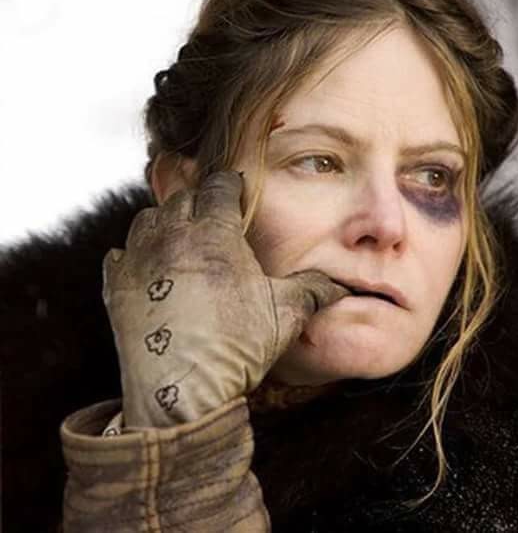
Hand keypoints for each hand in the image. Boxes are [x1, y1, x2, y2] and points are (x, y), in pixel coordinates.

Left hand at [101, 170, 349, 428]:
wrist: (182, 392)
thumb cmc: (237, 346)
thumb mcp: (288, 314)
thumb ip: (315, 290)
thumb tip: (339, 285)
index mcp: (215, 233)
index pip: (219, 186)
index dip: (230, 187)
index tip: (236, 193)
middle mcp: (172, 237)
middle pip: (182, 198)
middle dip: (199, 201)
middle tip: (213, 216)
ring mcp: (139, 261)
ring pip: (147, 219)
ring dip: (164, 222)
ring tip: (181, 239)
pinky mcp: (117, 288)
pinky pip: (119, 255)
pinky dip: (133, 255)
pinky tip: (149, 269)